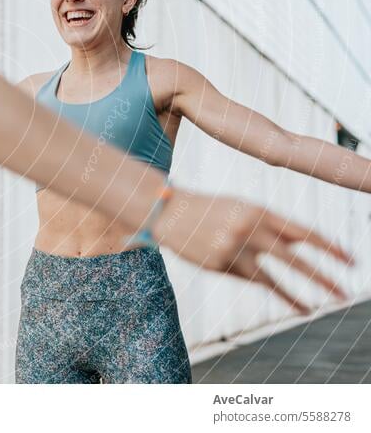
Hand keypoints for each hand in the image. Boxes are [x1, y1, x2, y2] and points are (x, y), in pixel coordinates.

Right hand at [152, 190, 353, 314]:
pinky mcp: (220, 265)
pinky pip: (249, 278)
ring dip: (297, 295)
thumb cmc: (211, 209)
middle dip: (322, 277)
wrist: (168, 212)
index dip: (329, 248)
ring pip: (272, 278)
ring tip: (316, 309)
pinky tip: (293, 302)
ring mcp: (234, 249)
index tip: (351, 261)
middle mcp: (249, 230)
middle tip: (345, 294)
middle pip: (293, 257)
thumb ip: (269, 226)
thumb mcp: (243, 209)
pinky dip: (272, 290)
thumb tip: (300, 246)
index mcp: (259, 211)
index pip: (302, 231)